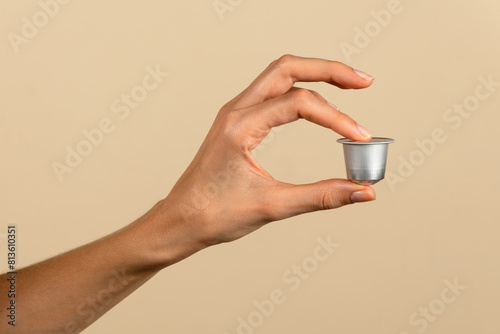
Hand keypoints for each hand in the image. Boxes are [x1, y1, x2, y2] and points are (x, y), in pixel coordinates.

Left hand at [160, 55, 375, 247]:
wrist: (181, 221)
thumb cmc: (214, 214)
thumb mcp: (273, 206)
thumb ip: (322, 196)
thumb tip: (363, 192)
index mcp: (240, 126)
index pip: (299, 104)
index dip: (336, 118)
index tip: (361, 138)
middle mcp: (235, 110)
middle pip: (288, 68)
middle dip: (329, 71)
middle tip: (363, 82)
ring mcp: (234, 113)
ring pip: (279, 75)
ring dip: (314, 75)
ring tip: (348, 85)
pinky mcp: (237, 122)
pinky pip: (271, 93)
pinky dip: (298, 91)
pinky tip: (316, 105)